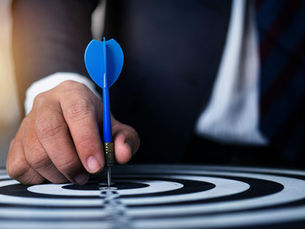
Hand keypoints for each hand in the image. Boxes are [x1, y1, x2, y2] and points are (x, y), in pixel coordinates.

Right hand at [6, 81, 139, 184]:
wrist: (67, 114)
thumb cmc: (94, 122)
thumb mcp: (115, 127)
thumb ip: (125, 138)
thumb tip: (123, 153)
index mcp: (74, 93)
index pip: (78, 113)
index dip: (87, 142)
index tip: (96, 165)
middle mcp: (47, 103)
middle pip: (50, 132)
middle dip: (70, 162)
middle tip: (84, 176)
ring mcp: (27, 121)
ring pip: (35, 153)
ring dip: (57, 173)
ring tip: (74, 175)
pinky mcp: (16, 141)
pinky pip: (21, 166)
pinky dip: (40, 178)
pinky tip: (55, 172)